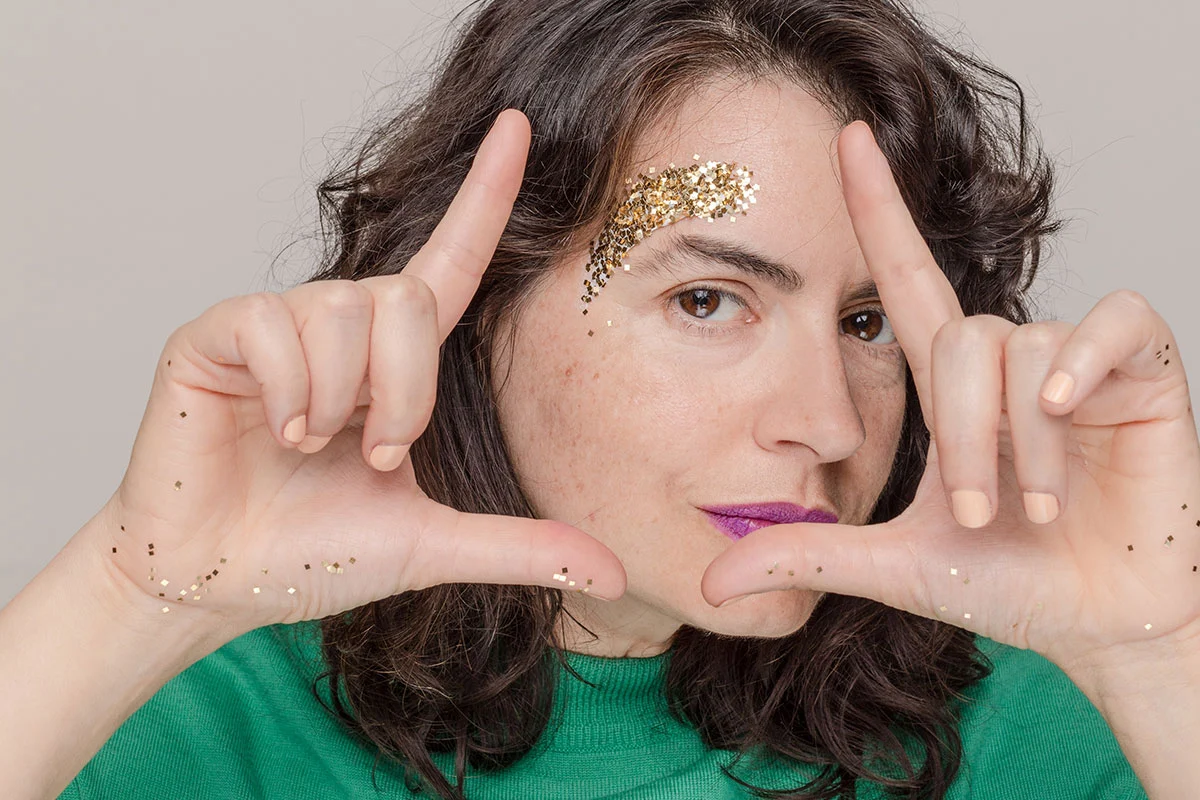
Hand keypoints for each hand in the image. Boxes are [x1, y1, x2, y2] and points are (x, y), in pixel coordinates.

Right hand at [95, 109, 624, 639]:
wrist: (219, 582)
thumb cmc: (317, 554)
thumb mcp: (433, 544)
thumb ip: (520, 547)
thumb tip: (613, 575)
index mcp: (396, 360)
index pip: (452, 260)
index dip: (487, 195)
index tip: (520, 126)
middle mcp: (343, 326)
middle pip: (409, 299)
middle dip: (406, 393)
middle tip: (376, 452)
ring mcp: (279, 324)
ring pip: (348, 310)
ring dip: (346, 399)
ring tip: (316, 446)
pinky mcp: (217, 332)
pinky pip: (276, 324)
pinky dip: (291, 390)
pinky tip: (277, 430)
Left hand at [702, 120, 1199, 672]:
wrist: (1103, 621)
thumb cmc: (1009, 584)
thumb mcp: (895, 565)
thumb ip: (808, 558)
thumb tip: (711, 584)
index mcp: (949, 388)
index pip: (903, 277)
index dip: (877, 208)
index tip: (847, 138)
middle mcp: (1006, 362)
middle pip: (961, 339)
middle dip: (965, 436)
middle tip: (981, 514)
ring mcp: (1076, 364)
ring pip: (1027, 350)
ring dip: (1024, 441)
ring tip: (1036, 508)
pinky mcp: (1144, 371)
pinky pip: (1114, 324)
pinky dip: (1089, 361)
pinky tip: (1074, 410)